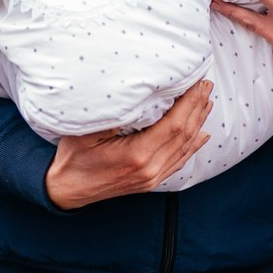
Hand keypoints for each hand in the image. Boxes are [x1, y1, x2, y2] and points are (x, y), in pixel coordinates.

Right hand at [43, 81, 212, 209]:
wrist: (66, 189)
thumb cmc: (73, 157)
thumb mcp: (86, 131)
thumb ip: (113, 114)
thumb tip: (137, 93)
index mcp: (137, 154)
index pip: (174, 124)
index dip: (190, 102)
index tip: (198, 83)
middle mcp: (150, 168)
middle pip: (184, 134)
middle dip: (197, 107)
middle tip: (207, 85)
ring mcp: (151, 177)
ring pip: (184, 147)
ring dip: (198, 123)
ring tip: (207, 102)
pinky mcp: (150, 181)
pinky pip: (178, 162)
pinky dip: (192, 146)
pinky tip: (202, 134)